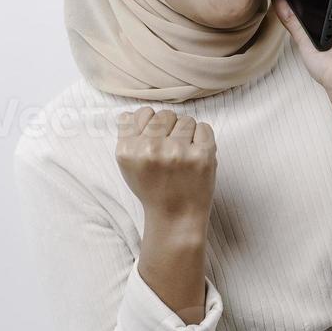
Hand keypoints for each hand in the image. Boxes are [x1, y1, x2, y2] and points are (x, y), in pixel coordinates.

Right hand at [116, 107, 216, 229]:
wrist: (176, 216)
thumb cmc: (153, 189)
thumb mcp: (129, 166)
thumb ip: (127, 137)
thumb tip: (131, 113)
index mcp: (129, 150)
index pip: (143, 113)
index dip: (150, 124)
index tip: (155, 139)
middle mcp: (151, 149)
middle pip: (165, 114)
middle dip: (169, 128)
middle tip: (171, 148)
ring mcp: (178, 152)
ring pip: (185, 119)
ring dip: (186, 133)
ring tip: (182, 152)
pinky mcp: (202, 155)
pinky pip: (204, 127)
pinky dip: (202, 137)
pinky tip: (194, 153)